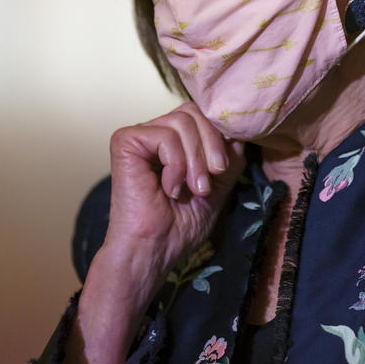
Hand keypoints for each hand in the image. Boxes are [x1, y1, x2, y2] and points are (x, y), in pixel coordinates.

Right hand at [104, 102, 245, 277]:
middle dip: (212, 144)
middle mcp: (155, 133)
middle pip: (194, 112)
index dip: (220, 135)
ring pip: (182, 121)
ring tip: (194, 189)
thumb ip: (228, 158)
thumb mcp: (217, 187)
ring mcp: (140, 136)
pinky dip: (176, 164)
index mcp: (175, 141)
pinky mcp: (125, 142)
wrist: (153, 251)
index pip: (203, 115)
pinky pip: (165, 136)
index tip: (223, 169)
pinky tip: (169, 189)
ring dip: (196, 159)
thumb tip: (239, 131)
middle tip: (212, 179)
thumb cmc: (180, 226)